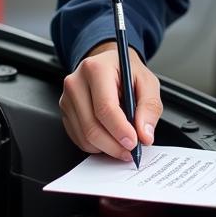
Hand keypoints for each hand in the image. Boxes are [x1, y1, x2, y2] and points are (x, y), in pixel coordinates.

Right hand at [59, 42, 162, 161]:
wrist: (110, 66)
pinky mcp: (65, 112)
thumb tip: (144, 134)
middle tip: (131, 150)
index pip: (105, 107)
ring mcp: (67, 98)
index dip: (120, 129)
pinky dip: (97, 146)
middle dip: (114, 145)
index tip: (134, 142)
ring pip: (84, 137)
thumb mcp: (148, 82)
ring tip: (122, 144)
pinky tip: (110, 138)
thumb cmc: (127, 73)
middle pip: (92, 126)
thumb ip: (149, 107)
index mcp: (96, 69)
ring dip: (107, 148)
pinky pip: (79, 139)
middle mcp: (76, 83)